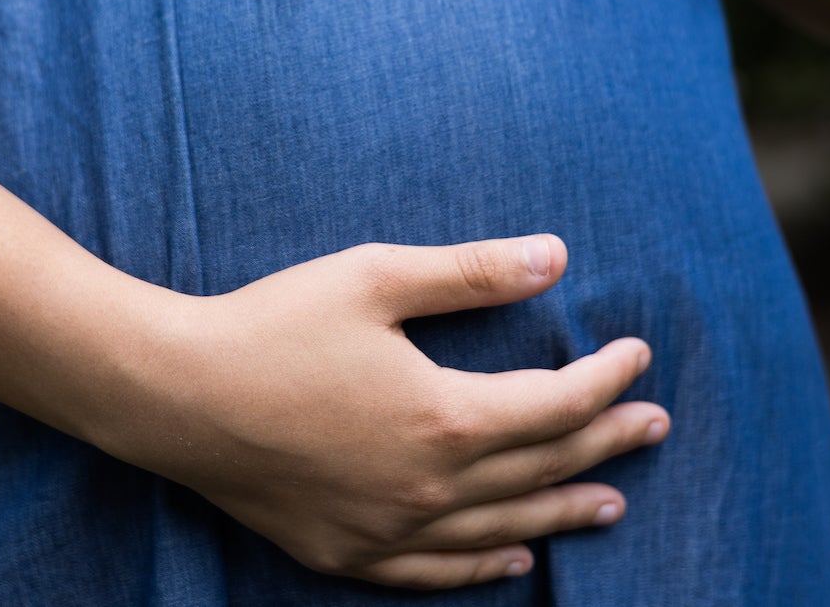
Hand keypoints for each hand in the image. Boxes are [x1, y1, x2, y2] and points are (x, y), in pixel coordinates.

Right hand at [101, 234, 668, 589]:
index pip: (556, 404)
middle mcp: (428, 488)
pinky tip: (516, 561)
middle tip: (654, 425)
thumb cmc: (272, 324)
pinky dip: (486, 569)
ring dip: (565, 512)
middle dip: (605, 442)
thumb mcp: (375, 278)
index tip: (637, 354)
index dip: (606, 378)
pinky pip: (437, 573)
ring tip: (612, 502)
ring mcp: (388, 530)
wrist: (174, 395)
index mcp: (444, 417)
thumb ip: (471, 272)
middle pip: (542, 469)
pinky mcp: (347, 553)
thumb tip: (556, 256)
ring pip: (503, 531)